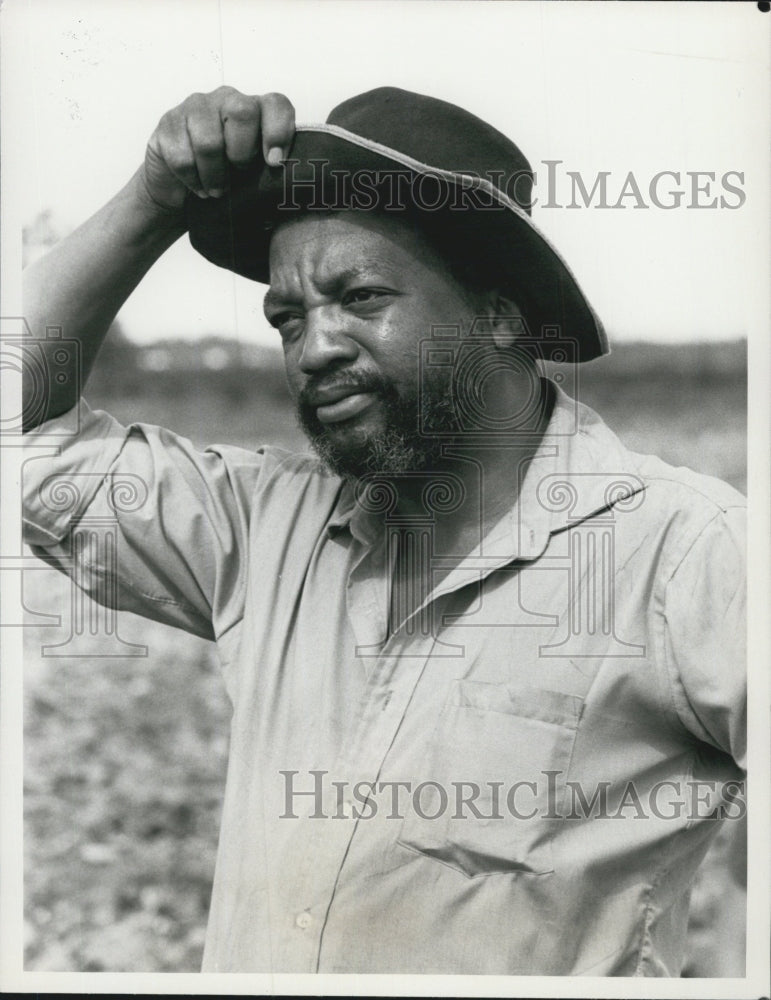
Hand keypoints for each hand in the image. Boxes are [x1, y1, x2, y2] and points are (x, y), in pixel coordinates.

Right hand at [140, 87, 295, 210]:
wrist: (182, 192)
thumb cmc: (227, 181)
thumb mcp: (255, 178)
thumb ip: (273, 173)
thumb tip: (293, 189)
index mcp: (257, 111)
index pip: (277, 105)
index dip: (279, 131)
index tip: (275, 163)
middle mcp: (228, 100)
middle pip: (243, 112)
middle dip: (242, 153)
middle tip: (239, 174)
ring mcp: (196, 108)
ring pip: (209, 140)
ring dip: (215, 176)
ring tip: (217, 190)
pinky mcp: (168, 123)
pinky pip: (182, 156)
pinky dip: (192, 180)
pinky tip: (197, 186)